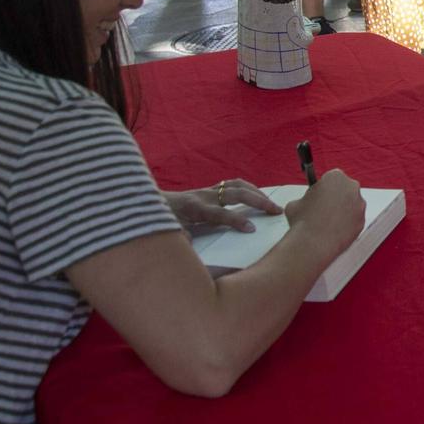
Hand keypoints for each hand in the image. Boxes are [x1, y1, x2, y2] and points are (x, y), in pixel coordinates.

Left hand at [162, 180, 282, 231]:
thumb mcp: (164, 231)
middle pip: (236, 193)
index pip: (220, 213)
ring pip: (237, 185)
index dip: (236, 220)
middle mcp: (204, 196)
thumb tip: (187, 239)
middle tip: (276, 211)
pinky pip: (233, 184)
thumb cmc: (159, 220)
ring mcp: (207, 190)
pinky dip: (247, 188)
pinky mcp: (209, 189)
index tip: (252, 229)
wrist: (147, 202)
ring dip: (256, 192)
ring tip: (271, 202)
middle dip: (258, 201)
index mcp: (195, 208)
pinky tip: (256, 195)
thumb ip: (176, 236)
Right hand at [283, 168, 363, 257]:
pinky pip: (354, 220)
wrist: (312, 243)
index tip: (320, 195)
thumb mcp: (295, 203)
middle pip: (344, 189)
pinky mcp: (362, 221)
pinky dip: (347, 224)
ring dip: (342, 210)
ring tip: (328, 222)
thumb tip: (305, 203)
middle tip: (324, 209)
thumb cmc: (303, 222)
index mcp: (335, 177)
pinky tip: (334, 230)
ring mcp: (359, 204)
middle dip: (336, 197)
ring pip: (351, 205)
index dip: (324, 187)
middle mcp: (351, 187)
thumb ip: (305, 198)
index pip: (331, 178)